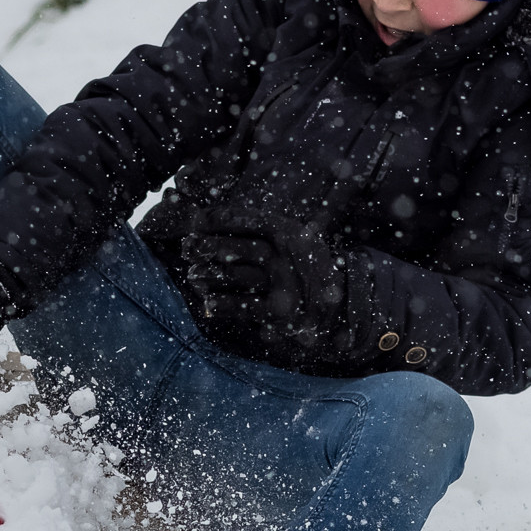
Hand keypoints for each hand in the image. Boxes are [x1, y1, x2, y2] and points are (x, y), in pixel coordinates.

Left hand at [181, 210, 348, 356]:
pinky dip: (221, 305)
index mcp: (289, 233)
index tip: (196, 220)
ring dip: (207, 274)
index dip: (217, 218)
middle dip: (206, 246)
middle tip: (188, 249)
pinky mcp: (279, 311)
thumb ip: (268, 230)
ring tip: (193, 275)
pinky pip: (241, 306)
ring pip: (233, 274)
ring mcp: (282, 284)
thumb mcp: (298, 239)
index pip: (246, 219)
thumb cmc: (309, 268)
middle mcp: (286, 256)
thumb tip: (223, 220)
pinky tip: (208, 304)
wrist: (342, 304)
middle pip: (236, 247)